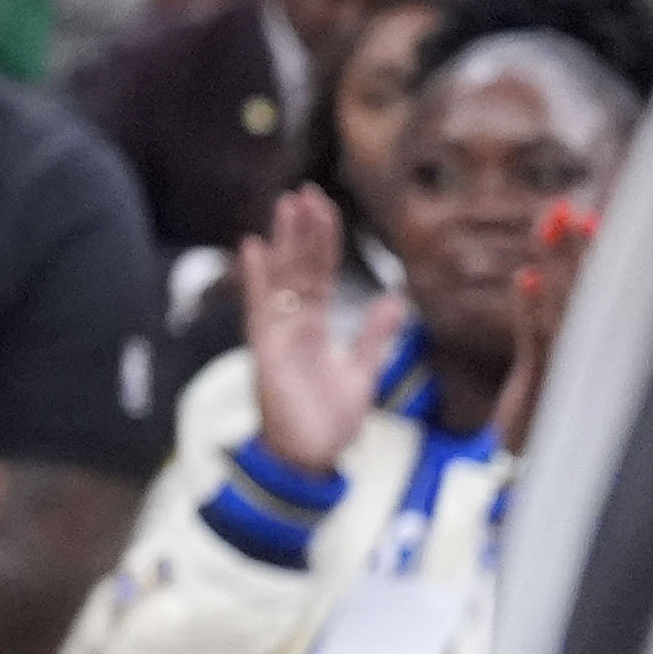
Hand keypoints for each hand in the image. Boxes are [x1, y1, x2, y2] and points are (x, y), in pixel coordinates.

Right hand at [233, 188, 369, 475]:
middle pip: (299, 268)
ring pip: (283, 279)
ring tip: (288, 204)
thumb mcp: (363, 373)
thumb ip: (375, 335)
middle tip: (304, 190)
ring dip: (286, 241)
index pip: (320, 274)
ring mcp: (277, 337)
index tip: (325, 206)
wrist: (309, 462)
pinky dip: (257, 278)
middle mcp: (292, 326)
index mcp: (314, 328)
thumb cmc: (326, 424)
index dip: (323, 241)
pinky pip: (260, 309)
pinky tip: (254, 246)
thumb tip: (398, 299)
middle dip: (302, 230)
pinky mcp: (266, 353)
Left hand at [492, 194, 590, 451]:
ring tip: (550, 224)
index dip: (592, 254)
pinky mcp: (539, 390)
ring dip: (557, 263)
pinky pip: (536, 343)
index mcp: (598, 350)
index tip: (588, 219)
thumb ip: (552, 319)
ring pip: (563, 308)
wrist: (540, 471)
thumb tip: (547, 264)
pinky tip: (524, 277)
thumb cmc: (547, 414)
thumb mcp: (553, 365)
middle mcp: (590, 359)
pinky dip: (529, 309)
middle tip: (566, 210)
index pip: (598, 293)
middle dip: (576, 248)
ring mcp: (567, 373)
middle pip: (586, 292)